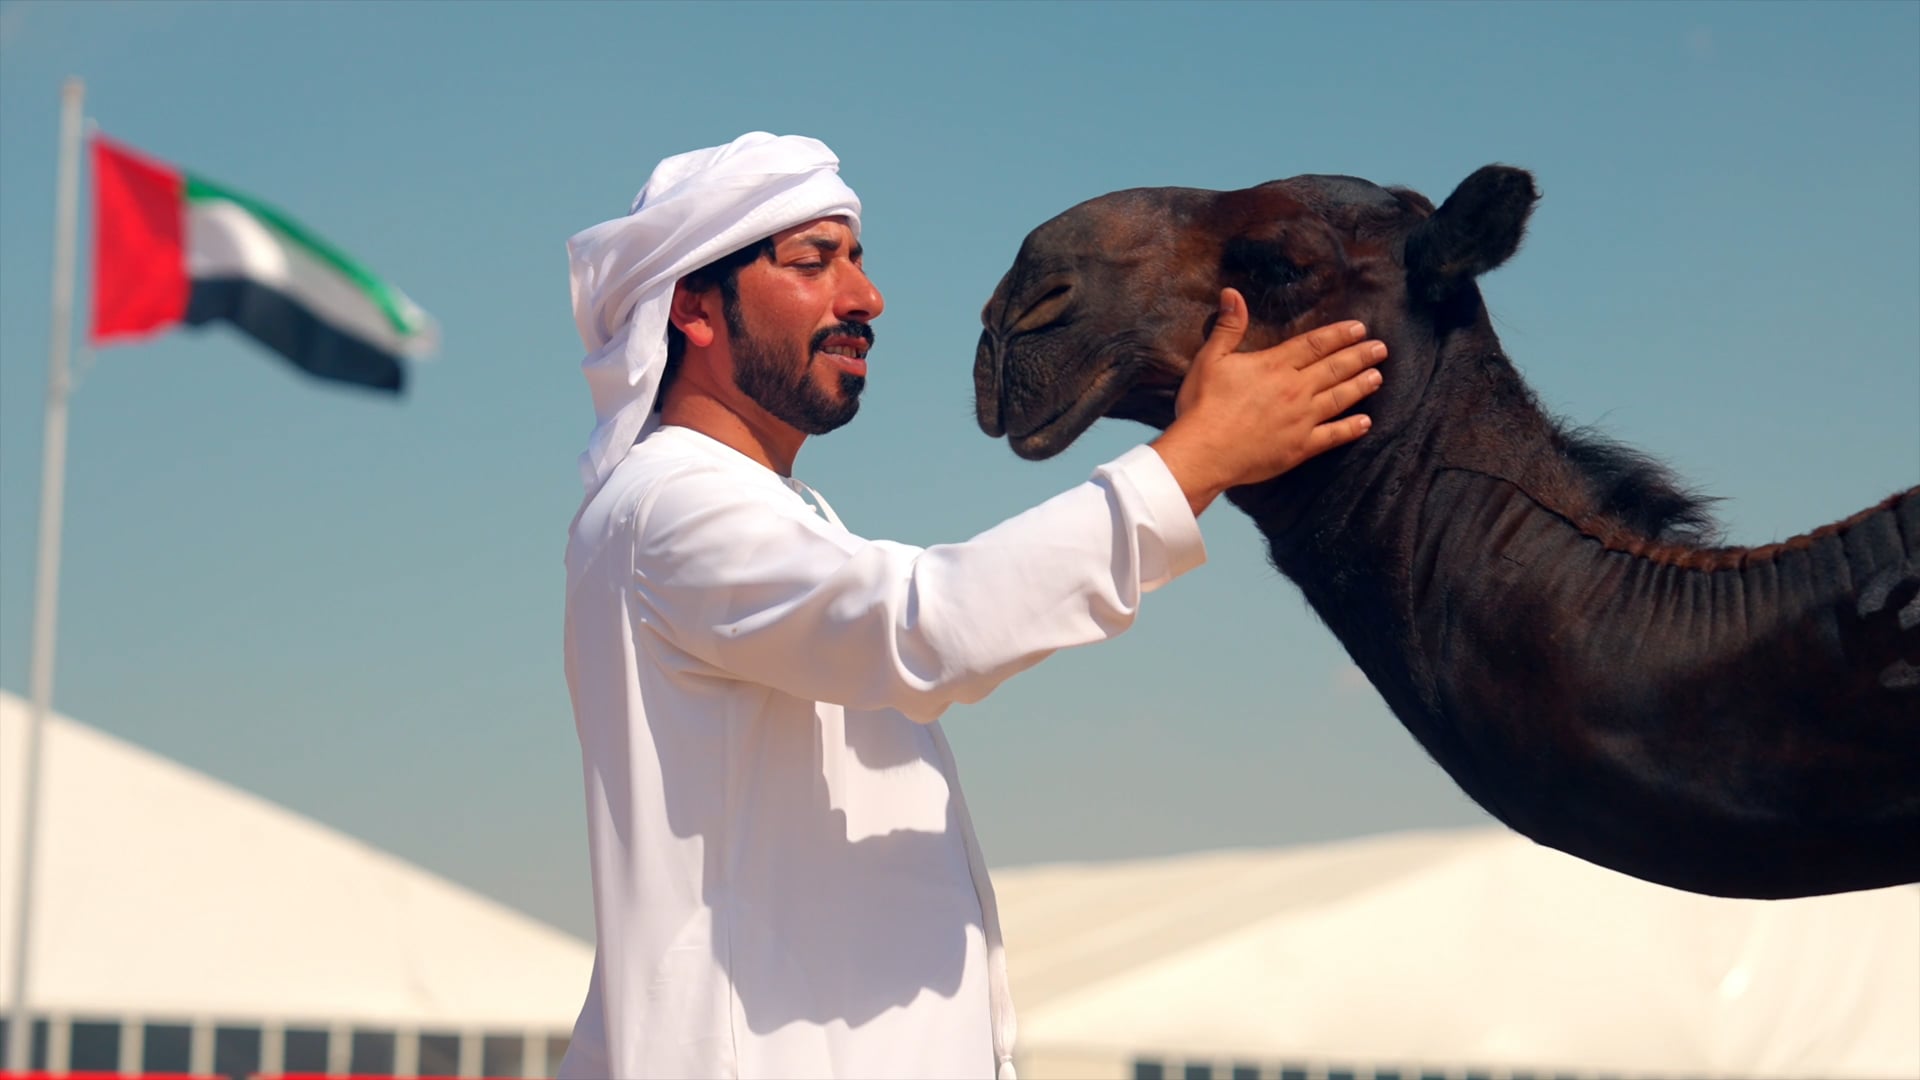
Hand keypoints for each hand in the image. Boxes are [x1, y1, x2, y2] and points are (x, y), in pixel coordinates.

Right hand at [1150, 288, 1385, 515]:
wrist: (1204, 452)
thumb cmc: (1203, 406)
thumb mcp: (1210, 359)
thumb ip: (1228, 327)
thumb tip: (1233, 293)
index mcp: (1275, 366)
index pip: (1314, 344)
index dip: (1339, 335)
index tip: (1359, 328)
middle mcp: (1295, 389)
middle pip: (1334, 368)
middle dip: (1360, 356)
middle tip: (1381, 349)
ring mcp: (1301, 419)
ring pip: (1340, 398)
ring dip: (1361, 386)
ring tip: (1378, 377)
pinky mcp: (1300, 447)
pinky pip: (1333, 435)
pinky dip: (1351, 428)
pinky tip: (1365, 422)